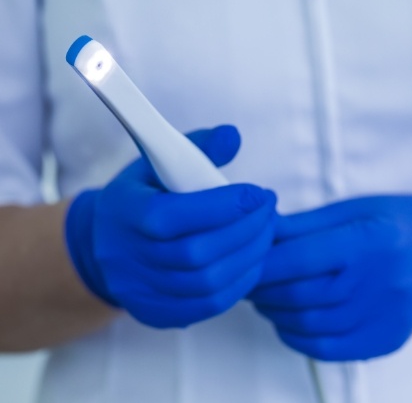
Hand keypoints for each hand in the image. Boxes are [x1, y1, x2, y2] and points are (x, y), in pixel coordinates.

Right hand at [66, 125, 277, 327]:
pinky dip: (240, 283)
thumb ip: (197, 147)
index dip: (223, 206)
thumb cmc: (142, 197)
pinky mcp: (156, 313)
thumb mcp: (158, 163)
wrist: (104, 244)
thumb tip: (233, 136)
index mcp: (124, 213)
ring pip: (208, 283)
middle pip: (196, 254)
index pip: (173, 216)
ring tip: (267, 233)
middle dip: (246, 230)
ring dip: (249, 257)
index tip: (258, 193)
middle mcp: (127, 257)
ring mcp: (140, 292)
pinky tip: (253, 260)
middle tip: (269, 211)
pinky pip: (208, 305)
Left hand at [250, 188, 411, 360]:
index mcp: (369, 241)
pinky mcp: (385, 340)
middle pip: (300, 295)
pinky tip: (288, 321)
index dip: (263, 264)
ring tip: (265, 298)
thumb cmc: (395, 222)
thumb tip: (258, 233)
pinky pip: (328, 349)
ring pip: (309, 325)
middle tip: (247, 280)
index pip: (300, 259)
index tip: (243, 261)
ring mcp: (385, 317)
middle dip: (262, 289)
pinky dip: (297, 337)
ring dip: (275, 313)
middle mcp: (380, 282)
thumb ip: (302, 225)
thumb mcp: (350, 210)